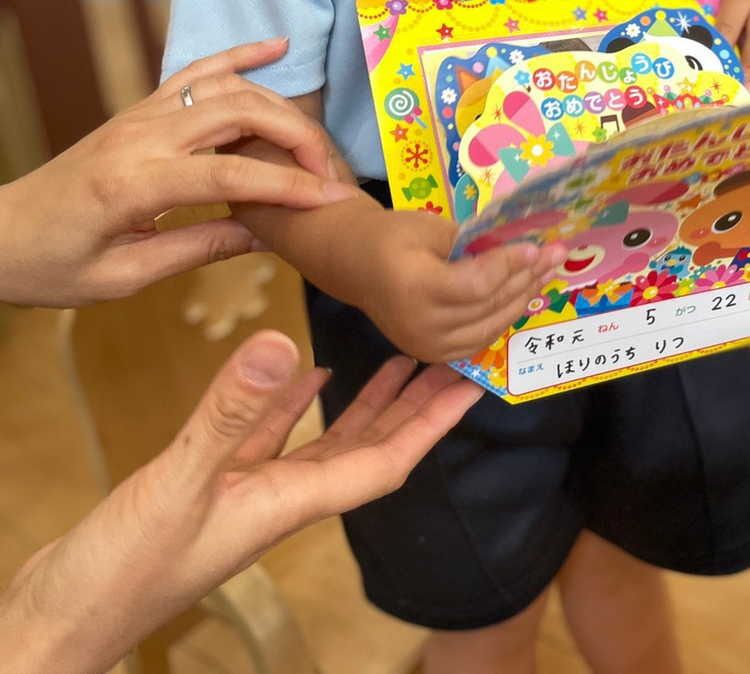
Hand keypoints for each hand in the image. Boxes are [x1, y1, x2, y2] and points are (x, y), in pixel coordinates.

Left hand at [0, 39, 352, 307]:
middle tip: (329, 171)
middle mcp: (140, 137)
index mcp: (134, 185)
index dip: (289, 185)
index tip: (331, 199)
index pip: (231, 173)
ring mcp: (139, 115)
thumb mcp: (123, 277)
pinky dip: (238, 55)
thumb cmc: (52, 266)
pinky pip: (195, 71)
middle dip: (296, 137)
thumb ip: (197, 249)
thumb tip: (264, 235)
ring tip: (315, 135)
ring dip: (277, 104)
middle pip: (240, 115)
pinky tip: (276, 47)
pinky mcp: (138, 109)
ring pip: (225, 88)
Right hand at [0, 331, 480, 673]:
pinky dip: (291, 405)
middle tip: (450, 356)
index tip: (471, 385)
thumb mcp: (178, 484)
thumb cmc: (122, 574)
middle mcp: (278, 500)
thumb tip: (285, 344)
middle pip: (366, 448)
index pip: (383, 461)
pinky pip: (266, 438)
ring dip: (363, 402)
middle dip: (413, 405)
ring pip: (321, 440)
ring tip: (395, 358)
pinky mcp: (206, 487)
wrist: (64, 617)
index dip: (430, 423)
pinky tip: (304, 375)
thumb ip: (230, 414)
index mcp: (288, 504)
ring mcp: (242, 495)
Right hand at [359, 204, 565, 362]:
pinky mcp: (433, 353)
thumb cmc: (390, 236)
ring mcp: (426, 345)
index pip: (476, 284)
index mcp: (414, 287)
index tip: (537, 247)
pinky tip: (523, 294)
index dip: (510, 266)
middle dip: (527, 278)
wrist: (355, 266)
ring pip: (490, 326)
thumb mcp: (429, 226)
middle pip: (488, 306)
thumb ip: (471, 241)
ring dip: (523, 298)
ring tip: (547, 272)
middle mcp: (421, 325)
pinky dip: (504, 317)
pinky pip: (480, 339)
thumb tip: (518, 247)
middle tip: (556, 254)